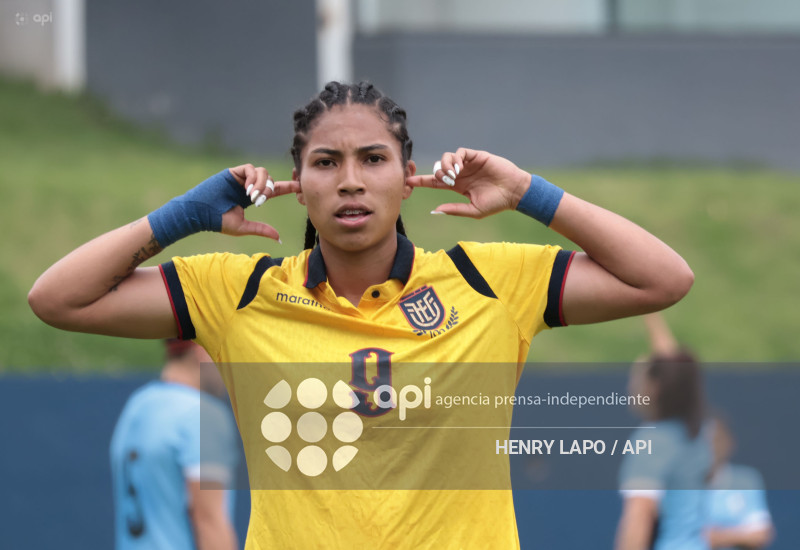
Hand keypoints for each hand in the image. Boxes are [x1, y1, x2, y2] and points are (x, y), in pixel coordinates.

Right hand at [224, 164, 299, 239]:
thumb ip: (261, 230)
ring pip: (262, 172)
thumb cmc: (218, 221)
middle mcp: (249, 186)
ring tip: (253, 196)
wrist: (199, 213)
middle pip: (270, 180)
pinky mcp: (233, 172)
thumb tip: (279, 238)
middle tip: (260, 201)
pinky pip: (250, 169)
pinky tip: (248, 189)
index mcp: (253, 197)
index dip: (287, 187)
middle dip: (270, 189)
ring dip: (262, 184)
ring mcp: (241, 178)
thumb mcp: (244, 227)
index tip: (300, 186)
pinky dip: (253, 178)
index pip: (274, 190)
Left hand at [405, 148, 530, 217]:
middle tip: (446, 181)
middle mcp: (460, 174)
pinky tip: (459, 168)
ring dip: (445, 165)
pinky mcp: (476, 156)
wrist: (514, 193)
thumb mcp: (473, 211)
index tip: (408, 182)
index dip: (422, 181)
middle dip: (436, 174)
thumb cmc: (496, 203)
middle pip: (438, 168)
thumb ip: (454, 209)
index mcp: (458, 186)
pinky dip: (456, 158)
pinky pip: (460, 152)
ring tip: (452, 175)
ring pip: (447, 158)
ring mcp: (468, 164)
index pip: (435, 182)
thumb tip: (435, 210)